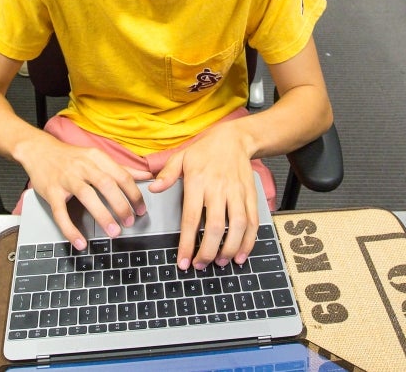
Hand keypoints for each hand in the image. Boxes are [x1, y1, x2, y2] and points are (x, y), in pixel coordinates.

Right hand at [16, 139, 149, 250]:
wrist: (38, 149)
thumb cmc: (70, 156)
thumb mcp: (96, 157)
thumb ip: (121, 168)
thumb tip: (146, 176)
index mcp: (96, 158)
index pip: (121, 175)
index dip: (133, 193)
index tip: (141, 209)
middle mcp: (82, 166)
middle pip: (106, 184)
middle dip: (121, 205)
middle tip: (129, 222)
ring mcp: (65, 179)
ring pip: (86, 196)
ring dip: (102, 215)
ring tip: (113, 231)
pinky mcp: (51, 191)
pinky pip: (61, 212)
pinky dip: (70, 228)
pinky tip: (80, 241)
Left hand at [150, 124, 258, 270]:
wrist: (234, 139)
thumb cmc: (205, 150)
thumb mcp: (181, 156)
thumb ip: (167, 174)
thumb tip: (153, 189)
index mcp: (198, 181)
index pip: (191, 217)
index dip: (187, 242)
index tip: (183, 261)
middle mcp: (219, 188)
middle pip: (216, 225)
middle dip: (208, 251)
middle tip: (200, 265)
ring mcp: (237, 192)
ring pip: (238, 225)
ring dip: (230, 248)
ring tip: (220, 262)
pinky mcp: (250, 195)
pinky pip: (253, 221)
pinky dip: (249, 240)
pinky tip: (242, 254)